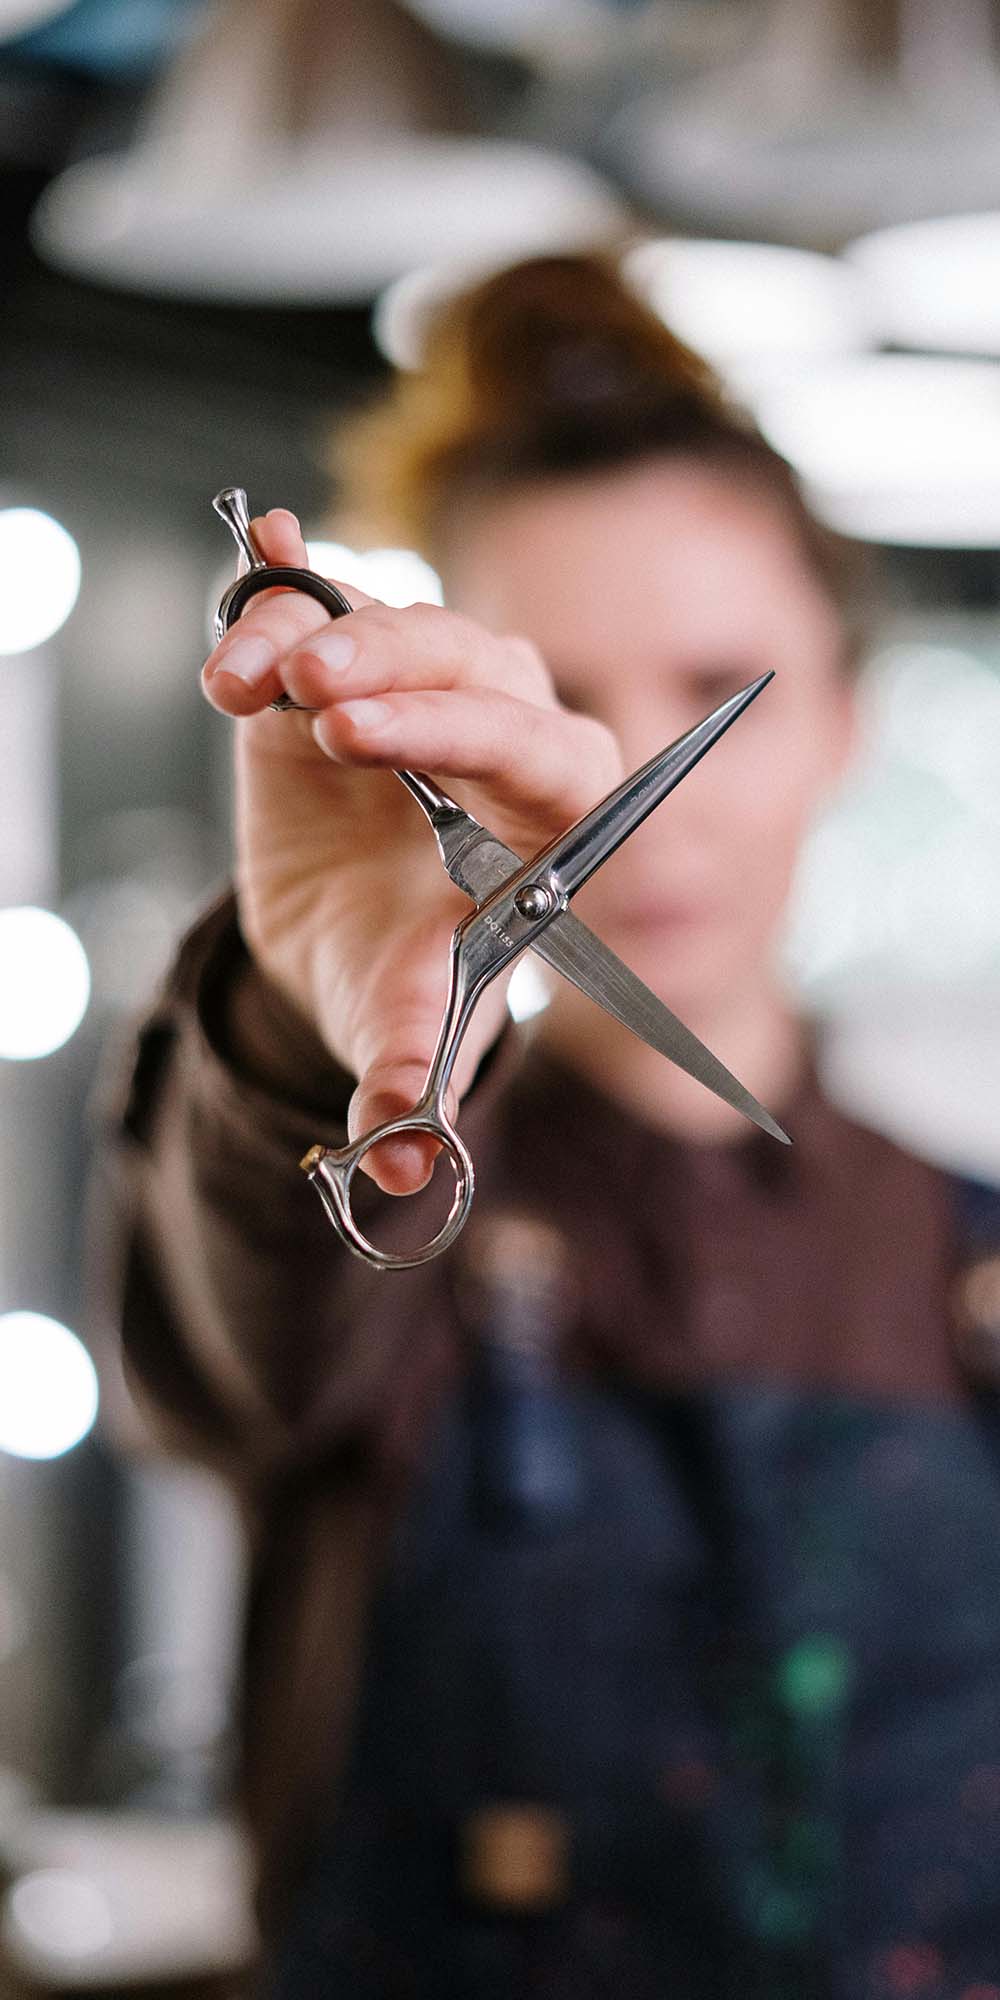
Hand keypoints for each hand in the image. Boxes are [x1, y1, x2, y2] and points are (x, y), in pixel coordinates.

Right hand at [202, 509, 619, 1192]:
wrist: (341, 940)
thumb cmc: (401, 976)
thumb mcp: (404, 1025)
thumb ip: (407, 1080)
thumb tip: (405, 1172)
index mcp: (558, 815)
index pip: (545, 748)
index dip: (462, 731)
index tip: (361, 738)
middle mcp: (510, 729)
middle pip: (478, 665)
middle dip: (396, 674)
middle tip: (315, 702)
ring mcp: (432, 684)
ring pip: (403, 621)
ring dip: (330, 635)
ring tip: (253, 680)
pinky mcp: (352, 659)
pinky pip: (328, 605)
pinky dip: (281, 602)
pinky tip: (255, 571)